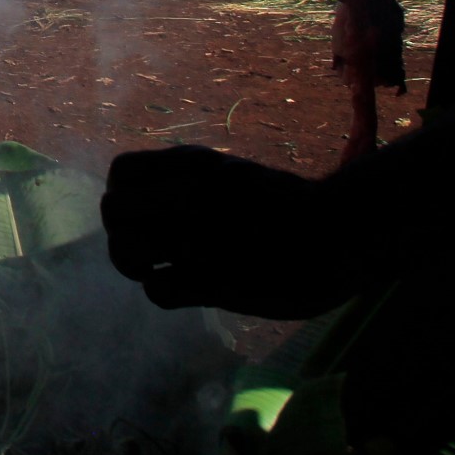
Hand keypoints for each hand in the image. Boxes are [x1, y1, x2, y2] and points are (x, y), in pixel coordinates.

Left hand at [102, 145, 363, 318]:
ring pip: (124, 250)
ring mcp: (198, 236)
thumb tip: (145, 205)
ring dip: (136, 265)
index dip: (123, 198)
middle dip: (122, 233)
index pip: (120, 173)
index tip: (145, 213)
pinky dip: (166, 291)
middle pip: (113, 212)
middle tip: (149, 249)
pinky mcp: (213, 279)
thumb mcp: (230, 173)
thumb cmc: (289, 207)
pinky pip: (156, 290)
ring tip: (160, 269)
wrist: (342, 230)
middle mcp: (188, 194)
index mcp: (192, 164)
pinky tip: (188, 288)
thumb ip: (187, 182)